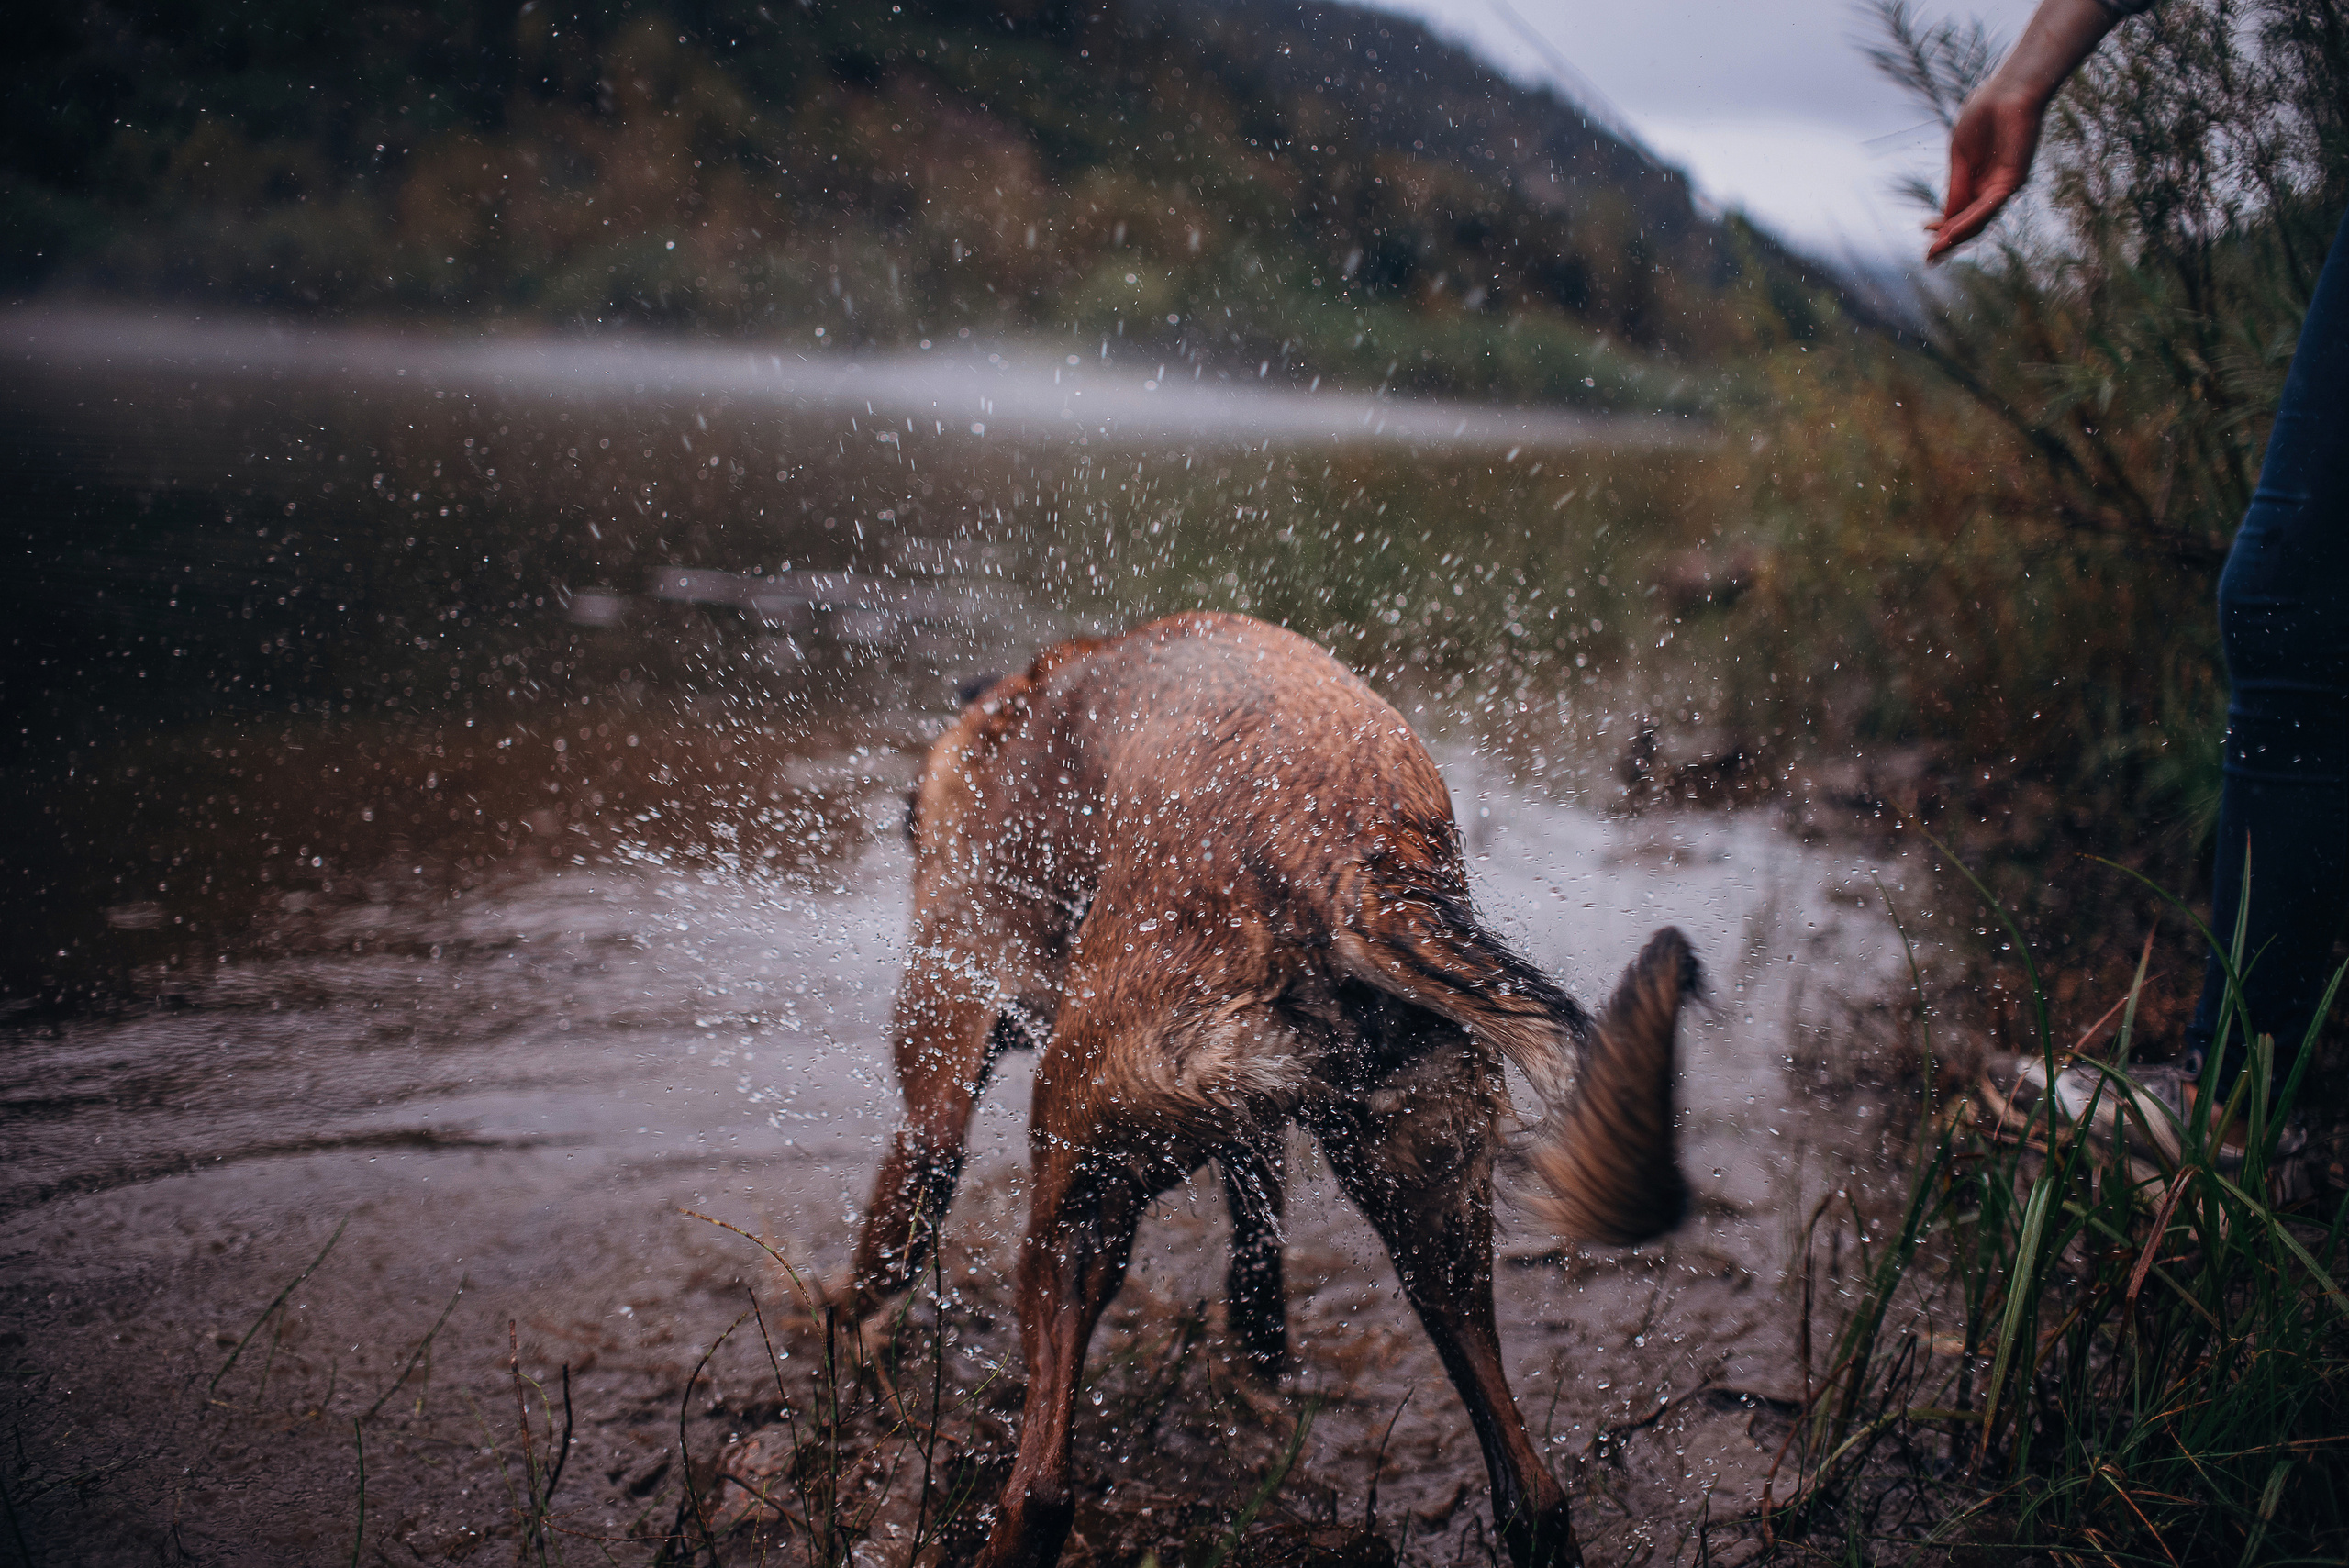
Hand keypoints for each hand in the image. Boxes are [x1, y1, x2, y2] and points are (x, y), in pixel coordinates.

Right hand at [1926, 89, 2047, 260]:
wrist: (2008, 91)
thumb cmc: (1984, 115)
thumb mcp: (1960, 157)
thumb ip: (1955, 187)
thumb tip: (1945, 219)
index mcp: (1978, 182)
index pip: (1960, 213)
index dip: (1942, 226)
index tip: (1923, 229)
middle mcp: (1992, 188)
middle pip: (1970, 224)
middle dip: (1948, 241)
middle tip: (1928, 258)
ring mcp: (2004, 186)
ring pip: (1979, 220)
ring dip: (1957, 237)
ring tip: (1936, 250)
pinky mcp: (2014, 180)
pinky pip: (1990, 206)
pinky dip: (1971, 220)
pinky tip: (1953, 231)